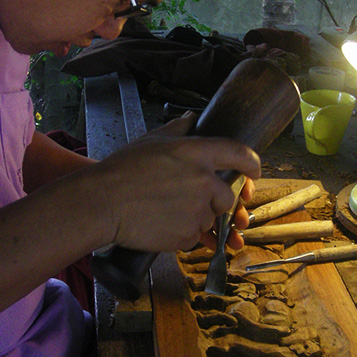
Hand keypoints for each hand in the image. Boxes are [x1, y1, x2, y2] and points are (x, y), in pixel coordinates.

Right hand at [92, 113, 260, 251]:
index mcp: (197, 153)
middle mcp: (203, 181)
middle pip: (226, 197)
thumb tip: (193, 119)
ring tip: (165, 210)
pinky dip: (182, 234)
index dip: (252, 164)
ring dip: (195, 218)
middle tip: (186, 199)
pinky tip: (161, 223)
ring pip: (209, 220)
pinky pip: (194, 237)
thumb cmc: (122, 170)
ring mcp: (197, 211)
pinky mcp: (187, 235)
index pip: (240, 154)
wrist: (102, 203)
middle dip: (213, 201)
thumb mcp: (151, 140)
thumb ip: (178, 129)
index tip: (254, 173)